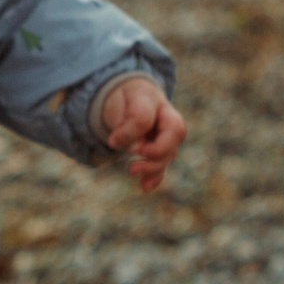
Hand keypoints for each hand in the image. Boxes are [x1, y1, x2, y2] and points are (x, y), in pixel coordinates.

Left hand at [101, 76, 186, 193]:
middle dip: (153, 157)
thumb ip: (130, 120)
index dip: (136, 133)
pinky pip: (160, 168)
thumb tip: (126, 146)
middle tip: (132, 162)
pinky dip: (153, 179)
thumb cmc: (131, 96)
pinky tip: (144, 187)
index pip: (158, 125)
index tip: (114, 141)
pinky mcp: (157, 155)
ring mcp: (166, 143)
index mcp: (165, 110)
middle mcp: (170, 129)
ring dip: (151, 169)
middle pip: (170, 146)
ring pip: (165, 159)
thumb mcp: (128, 100)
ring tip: (132, 171)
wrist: (131, 98)